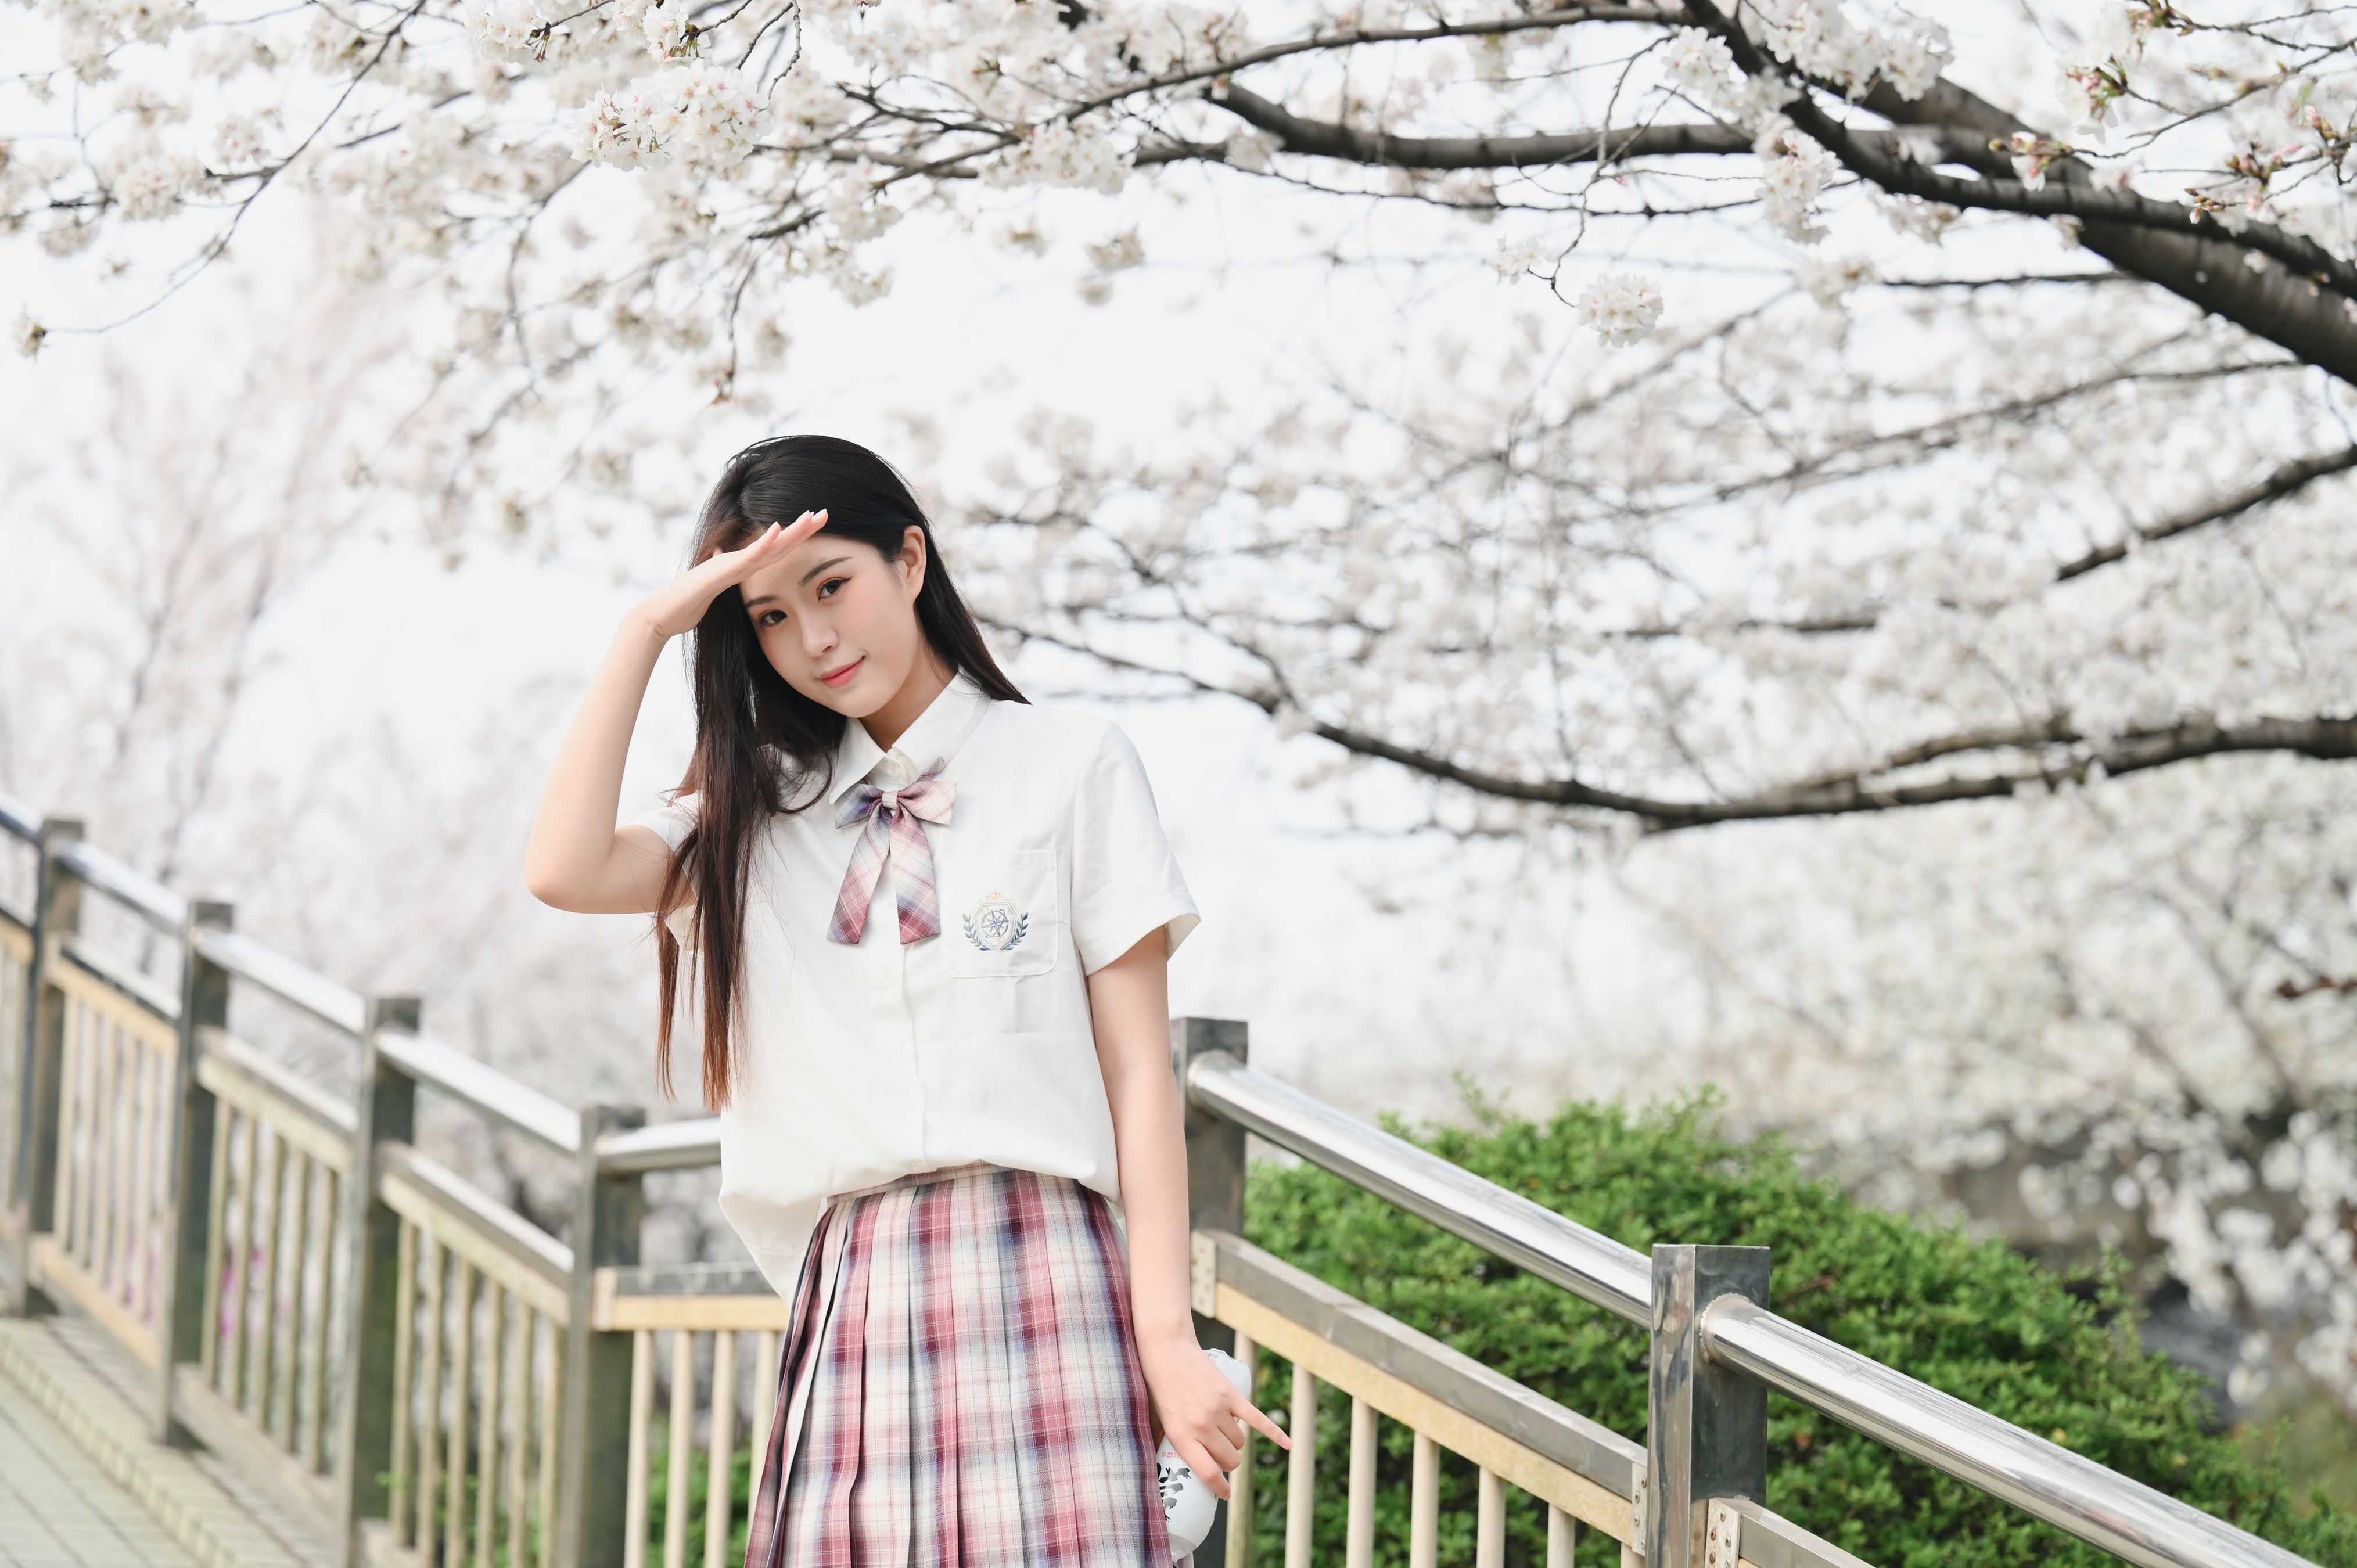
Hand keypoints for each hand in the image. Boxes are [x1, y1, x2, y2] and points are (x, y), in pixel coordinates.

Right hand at [630, 509, 826, 641]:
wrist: (661, 615)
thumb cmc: (686, 607)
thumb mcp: (716, 595)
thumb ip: (725, 582)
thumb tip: (727, 567)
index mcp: (740, 567)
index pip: (776, 551)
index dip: (797, 538)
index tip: (816, 527)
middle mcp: (737, 560)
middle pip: (777, 543)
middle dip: (802, 528)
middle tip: (825, 513)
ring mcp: (729, 564)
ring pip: (767, 545)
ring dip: (791, 531)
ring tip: (812, 516)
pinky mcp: (720, 571)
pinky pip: (746, 556)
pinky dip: (763, 542)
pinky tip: (778, 530)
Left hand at [1138, 1334, 1289, 1499]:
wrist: (1168, 1351)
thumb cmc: (1159, 1388)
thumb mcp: (1158, 1422)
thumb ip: (1166, 1443)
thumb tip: (1170, 1466)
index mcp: (1182, 1437)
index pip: (1209, 1473)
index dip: (1220, 1488)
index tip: (1225, 1493)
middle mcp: (1202, 1426)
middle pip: (1231, 1459)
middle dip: (1229, 1462)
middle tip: (1221, 1454)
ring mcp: (1218, 1410)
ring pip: (1241, 1441)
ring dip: (1236, 1443)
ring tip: (1225, 1433)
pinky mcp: (1231, 1395)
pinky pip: (1258, 1419)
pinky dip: (1275, 1433)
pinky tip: (1287, 1445)